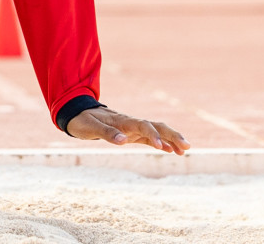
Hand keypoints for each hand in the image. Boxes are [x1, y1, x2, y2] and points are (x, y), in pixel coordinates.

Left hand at [67, 106, 188, 154]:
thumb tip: (123, 141)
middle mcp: (131, 123)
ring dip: (171, 139)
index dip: (153, 135)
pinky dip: (161, 143)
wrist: (77, 113)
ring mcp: (132, 128)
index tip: (161, 147)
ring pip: (156, 131)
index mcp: (122, 120)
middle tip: (187, 146)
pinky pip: (149, 138)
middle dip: (172, 135)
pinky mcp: (131, 134)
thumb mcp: (90, 127)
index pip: (143, 125)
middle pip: (156, 126)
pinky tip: (171, 151)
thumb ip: (107, 133)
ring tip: (185, 150)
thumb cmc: (83, 121)